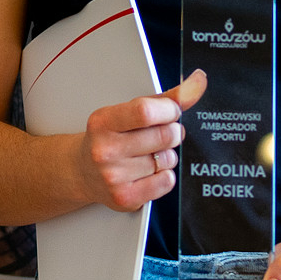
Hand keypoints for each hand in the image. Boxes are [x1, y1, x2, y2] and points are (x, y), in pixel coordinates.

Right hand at [74, 69, 204, 211]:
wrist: (82, 171)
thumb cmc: (110, 137)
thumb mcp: (128, 112)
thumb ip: (165, 98)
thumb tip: (198, 81)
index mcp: (103, 122)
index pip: (145, 112)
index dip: (169, 110)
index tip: (171, 111)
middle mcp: (105, 149)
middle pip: (164, 136)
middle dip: (172, 132)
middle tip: (162, 134)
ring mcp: (113, 176)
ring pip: (168, 160)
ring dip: (168, 155)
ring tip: (150, 155)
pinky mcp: (125, 197)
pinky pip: (166, 182)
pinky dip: (165, 175)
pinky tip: (149, 171)